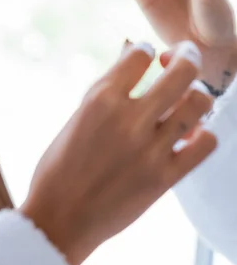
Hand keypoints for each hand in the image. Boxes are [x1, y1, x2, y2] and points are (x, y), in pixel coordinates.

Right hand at [21, 41, 215, 264]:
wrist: (60, 217)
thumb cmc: (61, 163)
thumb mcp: (79, 113)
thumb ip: (109, 81)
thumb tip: (131, 47)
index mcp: (101, 99)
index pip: (141, 53)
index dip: (147, 49)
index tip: (149, 54)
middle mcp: (129, 119)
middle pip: (181, 71)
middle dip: (187, 54)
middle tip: (184, 55)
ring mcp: (150, 149)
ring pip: (198, 103)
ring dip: (197, 92)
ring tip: (188, 95)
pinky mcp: (164, 178)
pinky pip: (204, 145)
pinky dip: (203, 133)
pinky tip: (190, 132)